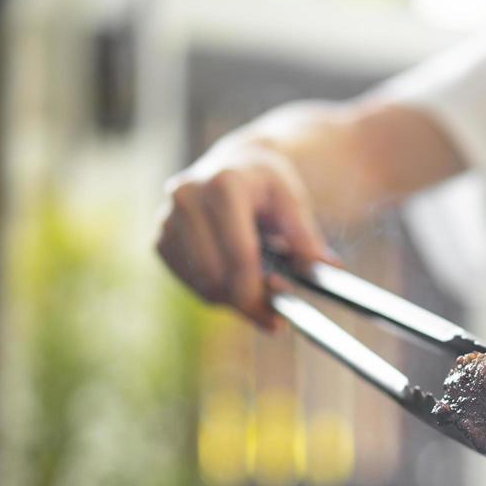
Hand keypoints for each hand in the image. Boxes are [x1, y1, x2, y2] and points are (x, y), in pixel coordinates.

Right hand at [155, 139, 331, 330]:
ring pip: (202, 285)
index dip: (257, 293)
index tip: (277, 320)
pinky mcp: (159, 238)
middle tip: (272, 312)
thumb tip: (326, 269)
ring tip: (258, 290)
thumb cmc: (267, 185)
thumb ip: (305, 236)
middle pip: (217, 275)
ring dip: (232, 299)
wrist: (234, 165)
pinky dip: (214, 292)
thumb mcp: (293, 201)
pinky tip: (234, 278)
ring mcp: (167, 218)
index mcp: (224, 184)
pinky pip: (189, 284)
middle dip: (247, 301)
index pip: (240, 255)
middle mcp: (187, 196)